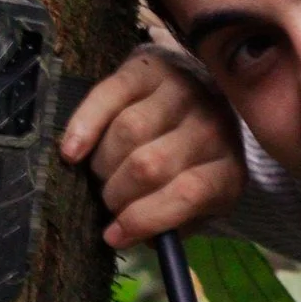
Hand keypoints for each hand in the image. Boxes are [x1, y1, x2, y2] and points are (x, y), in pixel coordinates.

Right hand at [61, 45, 245, 250]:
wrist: (207, 101)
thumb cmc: (193, 167)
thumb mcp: (197, 207)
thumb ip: (170, 224)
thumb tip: (124, 233)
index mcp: (228, 169)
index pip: (188, 194)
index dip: (143, 219)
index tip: (114, 235)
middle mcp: (213, 124)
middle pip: (149, 165)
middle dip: (116, 194)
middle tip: (107, 202)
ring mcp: (184, 89)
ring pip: (127, 132)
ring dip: (101, 164)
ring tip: (99, 175)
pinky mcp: (151, 66)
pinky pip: (110, 94)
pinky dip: (84, 125)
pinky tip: (71, 152)